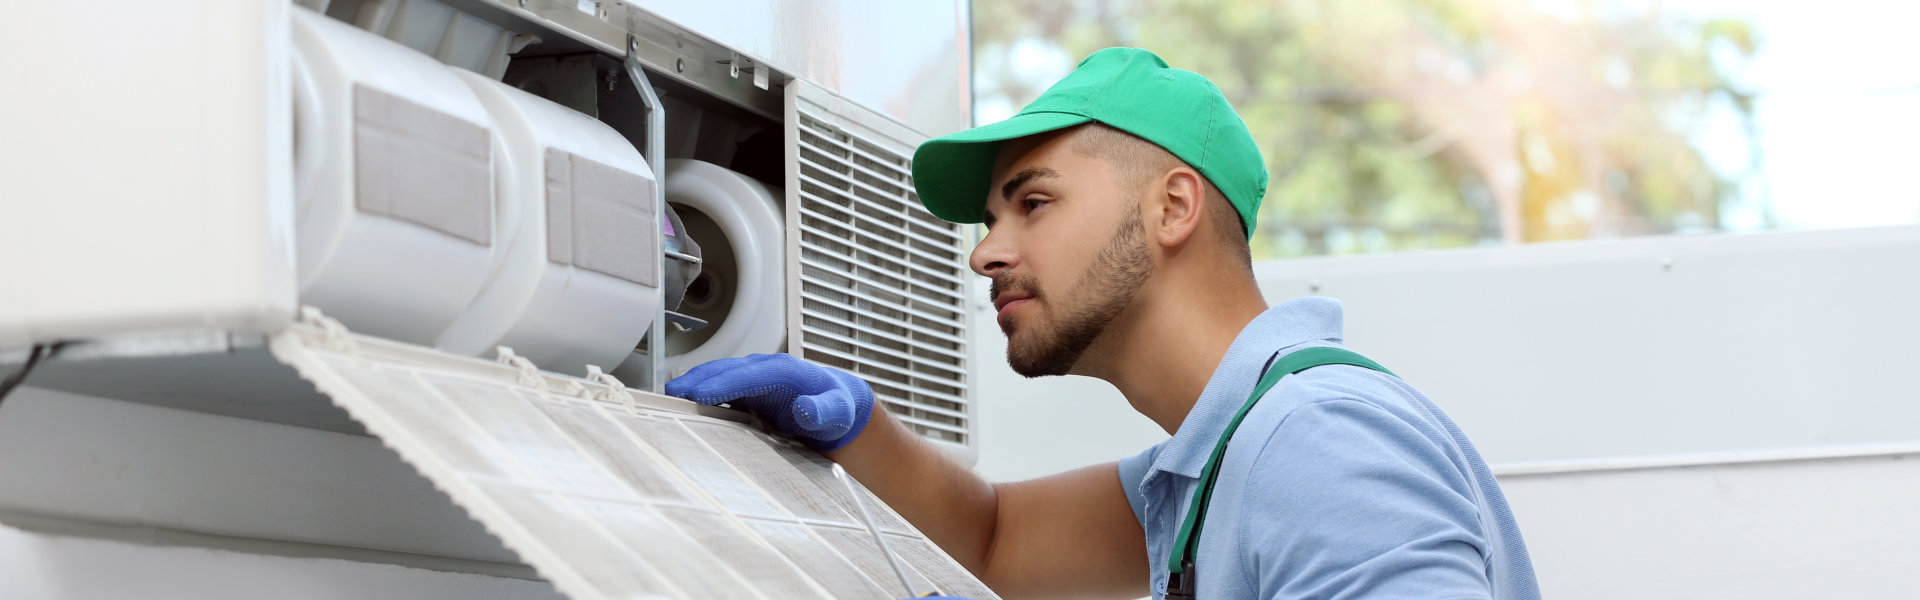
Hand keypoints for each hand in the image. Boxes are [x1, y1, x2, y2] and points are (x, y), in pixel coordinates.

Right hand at [665, 353, 875, 451]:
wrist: (838, 406)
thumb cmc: (838, 407)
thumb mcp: (839, 412)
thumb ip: (825, 410)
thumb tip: (806, 409)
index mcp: (785, 371)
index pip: (748, 374)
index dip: (722, 383)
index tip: (698, 394)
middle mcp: (765, 370)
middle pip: (725, 371)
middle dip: (697, 381)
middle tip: (670, 396)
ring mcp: (753, 379)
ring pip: (717, 376)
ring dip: (693, 385)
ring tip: (667, 400)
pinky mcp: (746, 391)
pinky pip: (719, 388)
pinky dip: (699, 393)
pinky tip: (682, 407)